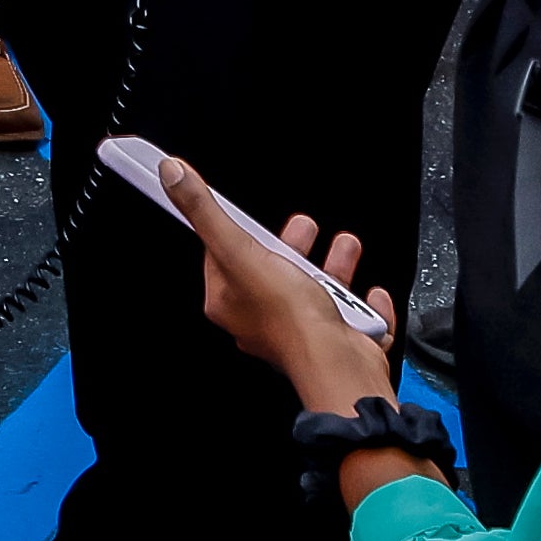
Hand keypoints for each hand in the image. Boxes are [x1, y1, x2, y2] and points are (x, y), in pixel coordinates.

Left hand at [153, 152, 398, 407]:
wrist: (339, 364)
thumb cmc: (290, 319)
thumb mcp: (241, 252)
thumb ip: (207, 213)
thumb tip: (173, 176)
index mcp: (230, 301)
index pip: (222, 256)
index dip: (236, 230)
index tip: (242, 213)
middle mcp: (261, 318)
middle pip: (273, 269)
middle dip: (292, 245)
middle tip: (302, 228)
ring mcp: (300, 330)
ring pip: (315, 289)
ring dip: (333, 265)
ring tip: (344, 245)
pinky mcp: (336, 339)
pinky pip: (349, 315)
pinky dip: (359, 302)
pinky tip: (367, 292)